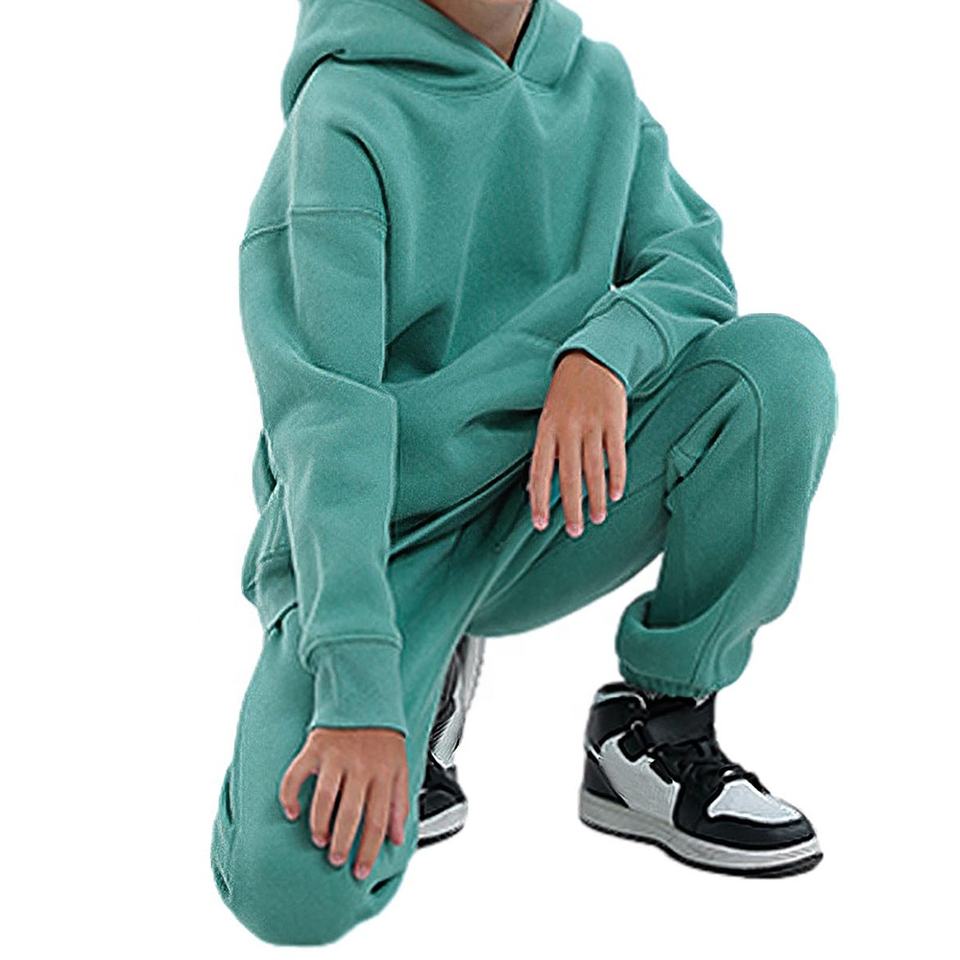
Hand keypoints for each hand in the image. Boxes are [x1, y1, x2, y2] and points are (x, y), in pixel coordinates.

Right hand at [279, 727, 408, 879]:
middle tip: (336, 861)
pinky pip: (296, 775)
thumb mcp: (401, 766)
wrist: (366, 695)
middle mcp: (360, 766)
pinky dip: (289, 795)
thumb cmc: (384, 737)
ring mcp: (336, 756)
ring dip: (319, 824)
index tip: (360, 870)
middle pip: (350, 813)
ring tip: (319, 841)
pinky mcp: (316, 747)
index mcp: (383, 773)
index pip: (377, 820)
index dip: (368, 849)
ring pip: (324, 798)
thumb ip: (400, 802)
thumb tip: (397, 837)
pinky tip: (291, 812)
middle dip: (342, 842)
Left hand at [528, 350, 626, 535]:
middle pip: (568, 475)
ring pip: (593, 469)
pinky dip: (616, 476)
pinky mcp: (614, 420)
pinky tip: (615, 494)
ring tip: (597, 518)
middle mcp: (567, 428)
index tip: (540, 524)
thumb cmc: (566, 395)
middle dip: (571, 506)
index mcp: (546, 429)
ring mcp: (591, 424)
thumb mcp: (548, 419)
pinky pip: (616, 454)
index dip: (539, 499)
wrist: (592, 359)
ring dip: (596, 497)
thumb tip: (533, 490)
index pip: (539, 470)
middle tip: (575, 531)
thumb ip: (544, 452)